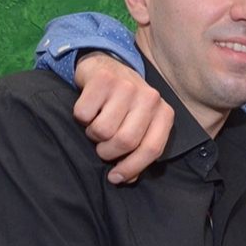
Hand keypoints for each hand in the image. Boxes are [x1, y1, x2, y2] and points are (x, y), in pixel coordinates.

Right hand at [73, 52, 172, 183]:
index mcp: (164, 113)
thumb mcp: (140, 125)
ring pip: (102, 130)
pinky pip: (83, 114)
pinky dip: (81, 118)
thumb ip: (139, 150)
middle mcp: (150, 98)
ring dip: (93, 134)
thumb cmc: (125, 105)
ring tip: (97, 124)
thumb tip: (126, 178)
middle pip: (125, 141)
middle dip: (108, 152)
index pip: (152, 149)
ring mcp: (127, 86)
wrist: (108, 67)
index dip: (132, 168)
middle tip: (102, 147)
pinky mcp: (103, 79)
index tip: (115, 177)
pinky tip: (89, 109)